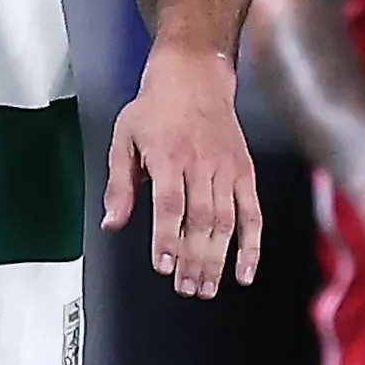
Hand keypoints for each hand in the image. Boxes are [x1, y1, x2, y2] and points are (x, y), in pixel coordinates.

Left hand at [102, 50, 262, 297]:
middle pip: (200, 219)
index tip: (164, 266)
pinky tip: (245, 271)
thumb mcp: (123, 137)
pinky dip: (252, 245)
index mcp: (169, 156)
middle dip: (193, 259)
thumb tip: (112, 223)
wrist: (194, 76)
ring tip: (206, 287)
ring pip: (226, 221)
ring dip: (218, 259)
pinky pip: (252, 213)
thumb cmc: (156, 107)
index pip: (170, 204)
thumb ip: (119, 184)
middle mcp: (201, 164)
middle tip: (186, 288)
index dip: (167, 238)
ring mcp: (226, 170)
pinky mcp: (244, 173)